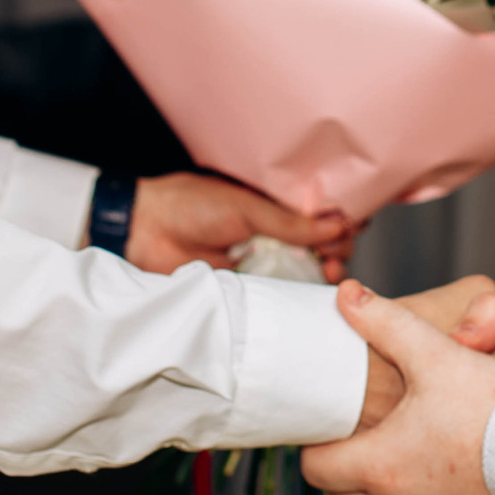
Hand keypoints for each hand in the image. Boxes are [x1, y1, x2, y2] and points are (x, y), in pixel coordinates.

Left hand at [125, 173, 357, 280]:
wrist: (144, 232)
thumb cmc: (190, 205)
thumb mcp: (246, 207)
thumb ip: (290, 222)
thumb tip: (337, 224)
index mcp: (274, 201)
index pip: (321, 209)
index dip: (341, 216)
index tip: (350, 225)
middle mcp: (274, 230)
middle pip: (323, 240)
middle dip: (338, 245)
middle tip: (335, 251)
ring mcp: (264, 258)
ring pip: (308, 267)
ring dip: (326, 269)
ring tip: (328, 271)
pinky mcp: (249, 285)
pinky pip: (283, 291)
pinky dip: (301, 293)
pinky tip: (315, 291)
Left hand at [304, 282, 494, 494]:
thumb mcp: (438, 353)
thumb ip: (385, 322)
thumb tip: (347, 294)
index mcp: (378, 464)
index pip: (315, 468)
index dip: (319, 444)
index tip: (333, 427)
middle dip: (346, 468)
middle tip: (365, 437)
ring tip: (398, 462)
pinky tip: (433, 492)